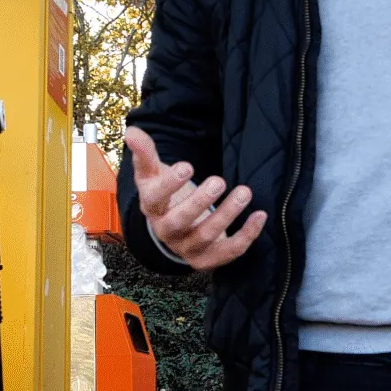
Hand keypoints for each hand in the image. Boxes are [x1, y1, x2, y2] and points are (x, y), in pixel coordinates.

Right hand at [124, 125, 265, 269]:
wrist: (174, 229)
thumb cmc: (165, 195)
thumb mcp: (153, 174)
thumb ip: (145, 153)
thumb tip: (131, 131)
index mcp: (152, 208)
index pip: (155, 199)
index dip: (169, 185)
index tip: (187, 167)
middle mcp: (167, 231)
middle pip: (179, 221)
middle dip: (200, 202)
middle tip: (219, 181)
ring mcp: (187, 248)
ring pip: (205, 236)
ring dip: (227, 215)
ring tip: (244, 192)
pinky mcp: (207, 259)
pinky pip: (228, 252)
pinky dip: (246, 236)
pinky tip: (259, 215)